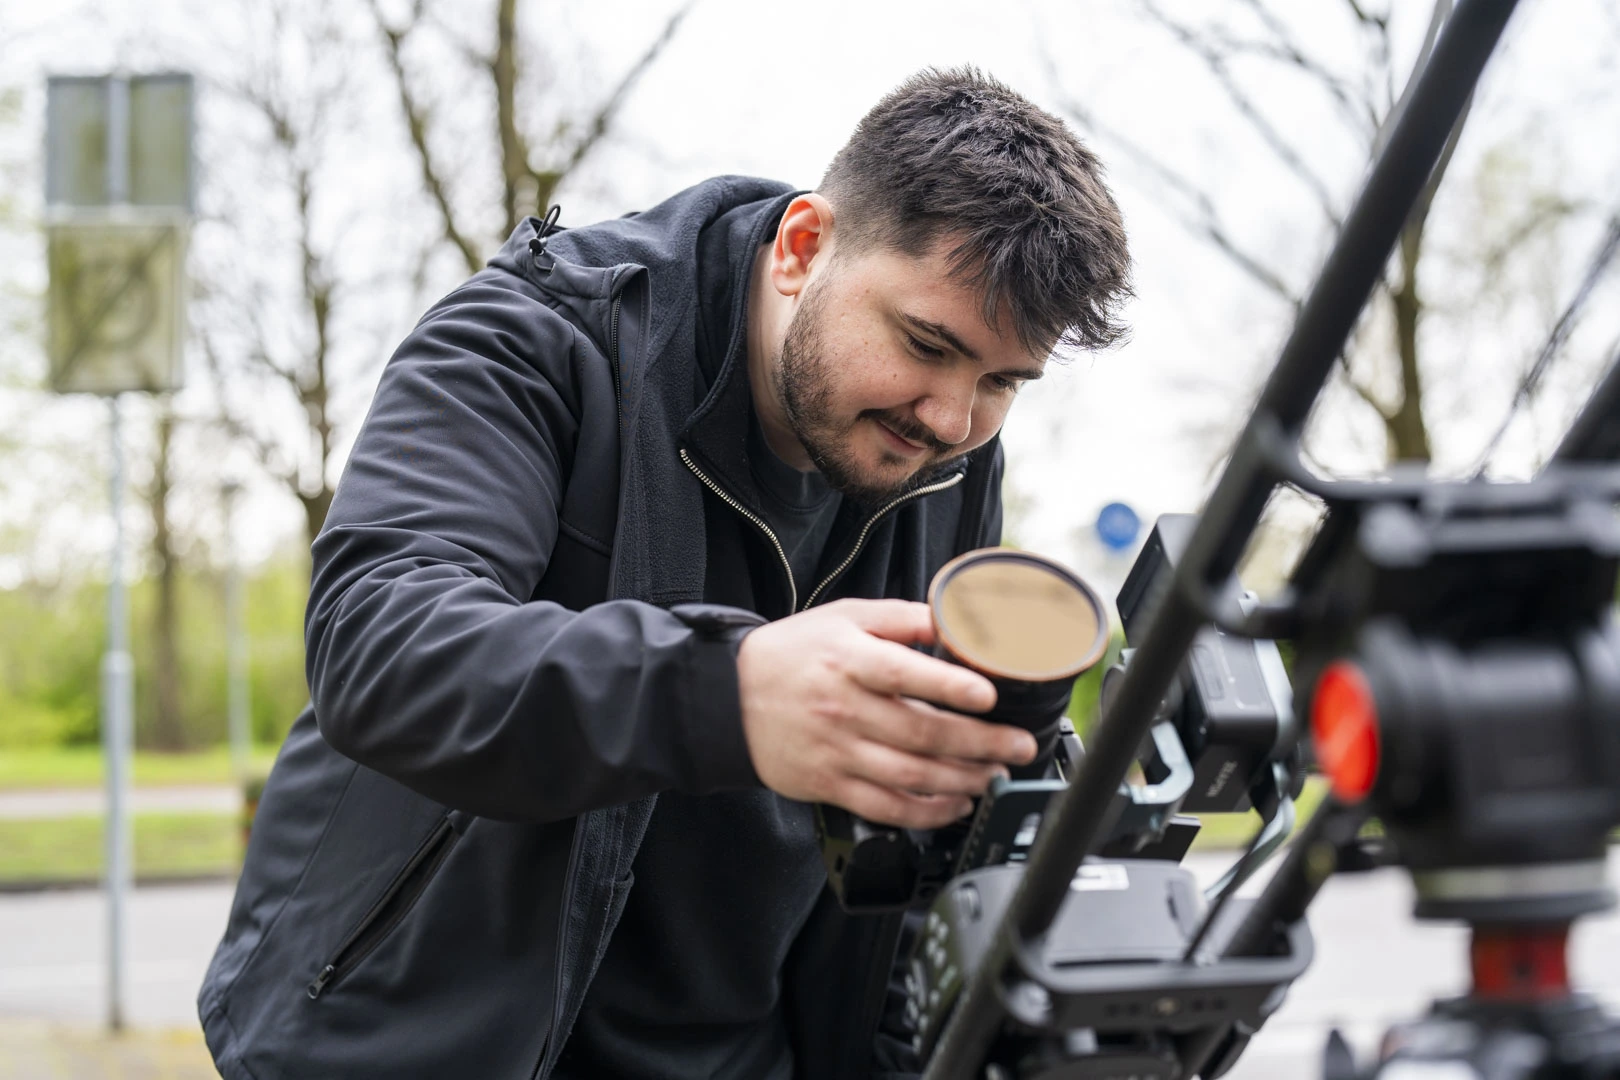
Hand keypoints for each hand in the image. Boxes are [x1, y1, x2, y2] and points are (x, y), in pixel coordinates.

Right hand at [736, 598, 1038, 828]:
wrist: (728, 698)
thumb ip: (900, 618)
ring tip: (996, 774)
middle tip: (1019, 745)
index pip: (904, 673)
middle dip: (980, 742)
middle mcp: (844, 708)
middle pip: (921, 731)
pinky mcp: (829, 785)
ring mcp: (837, 751)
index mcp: (849, 660)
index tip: (989, 695)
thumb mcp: (843, 617)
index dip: (950, 686)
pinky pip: (886, 807)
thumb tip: (953, 619)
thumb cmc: (792, 654)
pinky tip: (955, 804)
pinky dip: (926, 812)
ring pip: (910, 775)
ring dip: (962, 779)